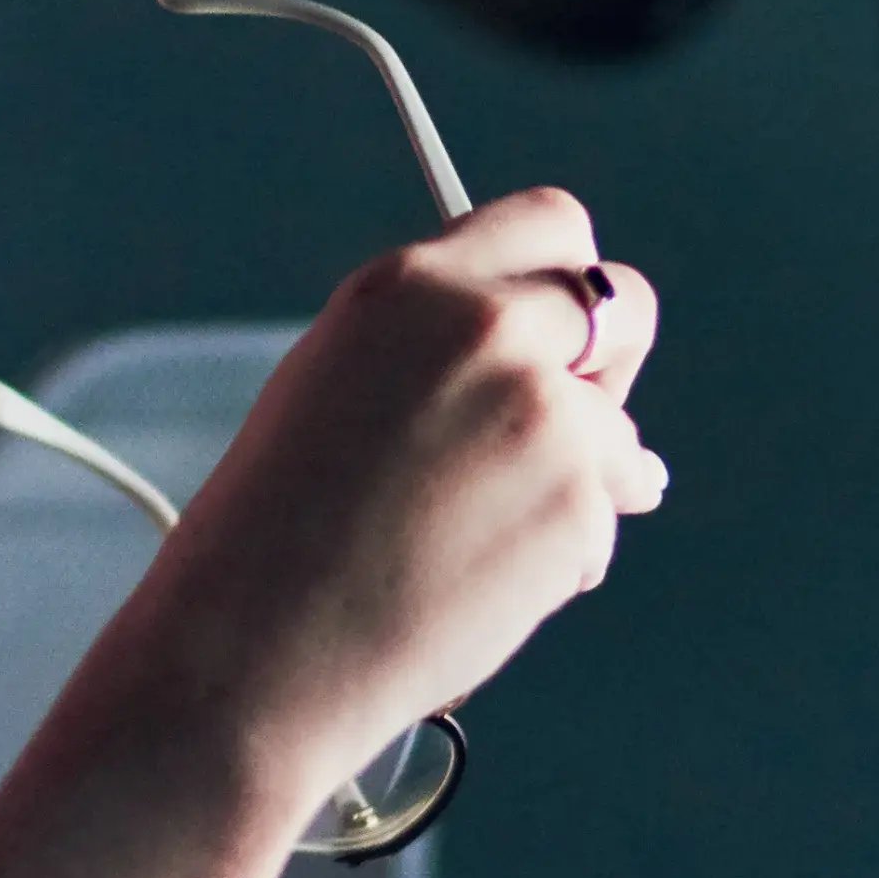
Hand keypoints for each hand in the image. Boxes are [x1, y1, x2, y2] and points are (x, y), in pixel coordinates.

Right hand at [120, 186, 664, 819]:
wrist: (255, 654)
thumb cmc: (273, 537)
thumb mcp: (335, 386)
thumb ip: (439, 348)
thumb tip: (559, 363)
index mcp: (409, 287)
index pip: (550, 223)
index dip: (565, 279)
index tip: (562, 328)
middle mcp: (485, 328)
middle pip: (623, 304)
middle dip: (611, 366)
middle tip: (569, 428)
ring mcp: (543, 413)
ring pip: (621, 431)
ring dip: (583, 478)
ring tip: (472, 538)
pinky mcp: (579, 501)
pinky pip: (609, 516)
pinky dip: (567, 552)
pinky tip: (481, 584)